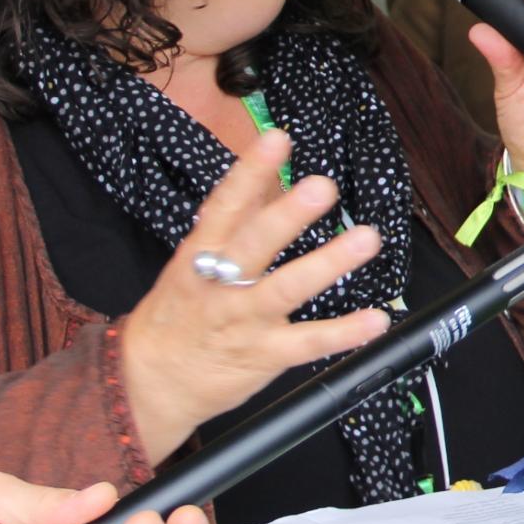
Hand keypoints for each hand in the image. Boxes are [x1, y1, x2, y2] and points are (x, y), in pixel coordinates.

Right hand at [119, 129, 389, 458]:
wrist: (148, 383)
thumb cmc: (176, 315)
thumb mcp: (191, 261)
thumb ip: (232, 220)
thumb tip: (263, 175)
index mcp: (200, 256)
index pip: (224, 206)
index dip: (250, 172)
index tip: (277, 140)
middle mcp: (221, 285)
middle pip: (254, 244)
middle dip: (288, 215)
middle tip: (323, 186)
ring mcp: (243, 321)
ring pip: (286, 289)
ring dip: (328, 263)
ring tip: (366, 239)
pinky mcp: (263, 355)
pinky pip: (307, 343)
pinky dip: (344, 333)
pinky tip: (375, 319)